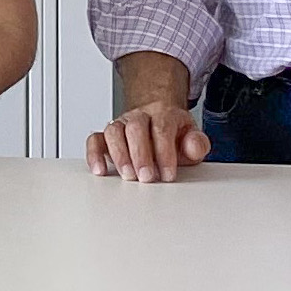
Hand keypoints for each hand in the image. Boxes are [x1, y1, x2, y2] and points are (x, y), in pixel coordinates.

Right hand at [86, 97, 210, 182]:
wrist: (157, 119)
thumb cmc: (173, 135)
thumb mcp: (191, 137)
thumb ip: (197, 143)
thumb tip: (193, 147)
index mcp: (163, 114)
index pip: (162, 128)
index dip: (164, 152)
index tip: (168, 174)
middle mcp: (140, 117)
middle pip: (136, 127)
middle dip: (141, 154)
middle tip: (147, 177)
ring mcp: (121, 125)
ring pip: (113, 131)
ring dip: (119, 155)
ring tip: (128, 175)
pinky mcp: (106, 136)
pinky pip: (95, 140)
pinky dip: (94, 154)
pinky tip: (99, 170)